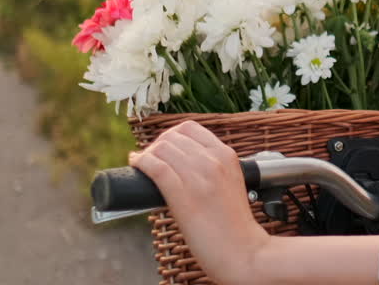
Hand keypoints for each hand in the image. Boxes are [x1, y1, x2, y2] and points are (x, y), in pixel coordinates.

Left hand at [129, 121, 269, 283]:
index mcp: (226, 155)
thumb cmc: (234, 224)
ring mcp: (198, 176)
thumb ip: (213, 168)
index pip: (190, 128)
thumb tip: (181, 163)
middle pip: (172, 136)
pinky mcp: (183, 193)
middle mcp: (213, 160)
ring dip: (146, 153)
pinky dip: (141, 163)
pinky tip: (136, 165)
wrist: (242, 250)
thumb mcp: (231, 183)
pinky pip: (155, 167)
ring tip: (141, 163)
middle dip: (155, 144)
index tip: (163, 147)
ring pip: (161, 148)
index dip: (170, 135)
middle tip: (149, 158)